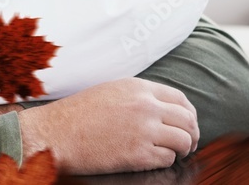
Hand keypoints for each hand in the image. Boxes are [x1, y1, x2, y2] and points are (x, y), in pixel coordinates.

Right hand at [16, 77, 198, 175]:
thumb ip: (138, 96)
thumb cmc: (77, 114)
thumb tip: (162, 108)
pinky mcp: (138, 155)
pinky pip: (167, 158)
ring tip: (175, 153)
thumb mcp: (111, 91)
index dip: (188, 113)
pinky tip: (155, 160)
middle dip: (192, 133)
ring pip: (183, 140)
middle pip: (187, 120)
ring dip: (183, 149)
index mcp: (138, 88)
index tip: (187, 123)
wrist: (56, 134)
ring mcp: (143, 131)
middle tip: (188, 143)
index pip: (180, 98)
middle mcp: (145, 106)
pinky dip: (166, 161)